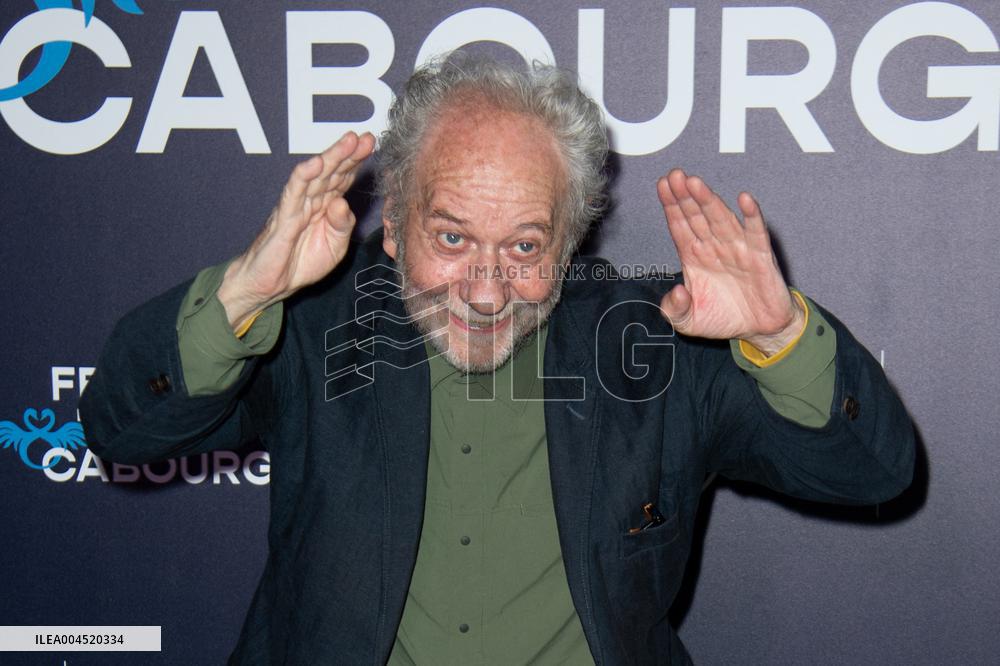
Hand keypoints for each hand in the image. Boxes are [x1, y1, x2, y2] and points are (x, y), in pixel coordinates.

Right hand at [218, 131, 375, 330]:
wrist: (271, 284)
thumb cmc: (301, 263)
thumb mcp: (334, 247)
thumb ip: (342, 225)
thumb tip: (342, 203)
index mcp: (325, 207)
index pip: (342, 179)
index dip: (356, 162)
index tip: (371, 145)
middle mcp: (312, 201)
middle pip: (332, 172)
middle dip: (349, 153)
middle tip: (365, 137)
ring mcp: (297, 206)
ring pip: (316, 176)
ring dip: (332, 157)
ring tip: (348, 141)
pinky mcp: (284, 217)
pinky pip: (294, 193)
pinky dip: (304, 177)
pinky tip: (316, 163)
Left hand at [657, 169, 804, 355]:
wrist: (757, 330)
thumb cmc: (722, 318)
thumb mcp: (689, 322)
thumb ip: (675, 310)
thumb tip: (676, 291)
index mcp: (694, 256)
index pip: (680, 225)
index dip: (671, 205)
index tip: (662, 185)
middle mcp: (714, 247)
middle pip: (697, 216)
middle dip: (685, 196)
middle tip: (674, 175)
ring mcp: (737, 248)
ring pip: (721, 219)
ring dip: (709, 200)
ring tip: (695, 183)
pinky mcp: (760, 256)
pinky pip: (756, 232)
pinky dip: (751, 215)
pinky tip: (744, 199)